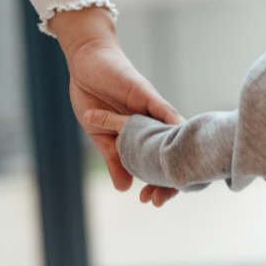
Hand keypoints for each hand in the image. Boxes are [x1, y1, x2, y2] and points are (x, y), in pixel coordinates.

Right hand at [49, 7, 183, 204]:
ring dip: (174, 155)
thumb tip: (125, 189)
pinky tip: (180, 134)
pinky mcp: (146, 93)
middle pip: (171, 152)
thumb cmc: (94, 97)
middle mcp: (154, 123)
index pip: (158, 162)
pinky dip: (171, 121)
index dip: (160, 182)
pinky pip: (162, 108)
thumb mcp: (101, 136)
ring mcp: (152, 108)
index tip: (153, 201)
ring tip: (176, 176)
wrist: (85, 64)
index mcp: (144, 135)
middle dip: (170, 177)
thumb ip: (114, 160)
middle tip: (160, 199)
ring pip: (172, 134)